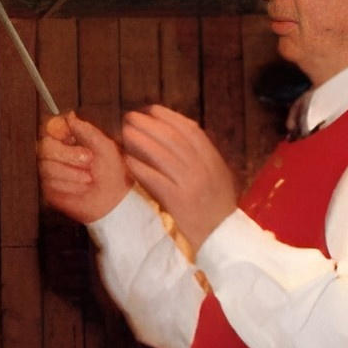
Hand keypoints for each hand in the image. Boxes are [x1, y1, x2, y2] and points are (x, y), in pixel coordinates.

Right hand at [37, 114, 132, 223]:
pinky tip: (80, 190)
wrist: (114, 201)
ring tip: (88, 179)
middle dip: (68, 155)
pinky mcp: (48, 189)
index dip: (57, 130)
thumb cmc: (113, 173)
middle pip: (44, 146)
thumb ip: (87, 129)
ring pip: (46, 166)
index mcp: (70, 139)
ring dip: (72, 174)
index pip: (50, 127)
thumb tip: (69, 116)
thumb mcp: (105, 146)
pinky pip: (48, 183)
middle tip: (89, 161)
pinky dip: (69, 186)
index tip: (68, 135)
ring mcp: (50, 171)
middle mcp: (57, 153)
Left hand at [116, 105, 238, 246]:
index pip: (190, 131)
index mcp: (213, 160)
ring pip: (162, 155)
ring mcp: (191, 184)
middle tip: (130, 117)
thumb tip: (181, 133)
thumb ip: (202, 156)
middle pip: (173, 138)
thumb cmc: (216, 208)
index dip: (170, 117)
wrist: (222, 238)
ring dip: (141, 141)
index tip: (152, 110)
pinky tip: (127, 160)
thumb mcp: (217, 176)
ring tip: (125, 132)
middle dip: (150, 124)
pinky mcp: (179, 200)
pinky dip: (140, 168)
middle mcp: (203, 168)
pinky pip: (155, 179)